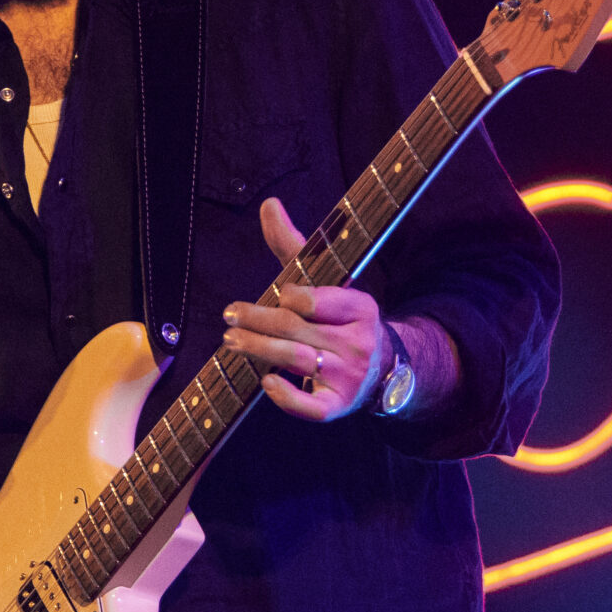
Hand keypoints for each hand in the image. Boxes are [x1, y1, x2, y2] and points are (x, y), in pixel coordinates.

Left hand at [225, 198, 392, 422]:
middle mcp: (358, 341)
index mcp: (361, 307)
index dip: (290, 297)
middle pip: (296, 328)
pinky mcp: (338, 405)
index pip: (317, 300)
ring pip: (295, 360)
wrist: (380, 368)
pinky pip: (311, 406)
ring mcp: (349, 376)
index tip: (275, 293)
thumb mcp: (329, 282)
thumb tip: (269, 204)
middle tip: (230, 316)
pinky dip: (286, 396)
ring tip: (231, 341)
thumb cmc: (342, 320)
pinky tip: (266, 382)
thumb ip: (295, 246)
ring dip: (257, 349)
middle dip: (257, 320)